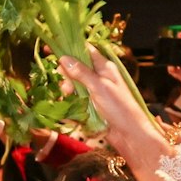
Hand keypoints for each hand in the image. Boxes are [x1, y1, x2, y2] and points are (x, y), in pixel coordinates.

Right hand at [55, 53, 167, 180]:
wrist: (128, 133)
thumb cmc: (119, 107)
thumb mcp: (99, 87)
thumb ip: (81, 72)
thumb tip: (64, 58)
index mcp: (104, 66)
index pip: (85, 50)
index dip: (68, 47)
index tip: (51, 48)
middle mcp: (99, 75)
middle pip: (76, 66)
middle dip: (66, 74)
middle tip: (65, 85)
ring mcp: (94, 89)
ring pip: (74, 82)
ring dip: (68, 87)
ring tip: (67, 95)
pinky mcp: (91, 103)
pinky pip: (76, 96)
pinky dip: (71, 98)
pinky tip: (69, 103)